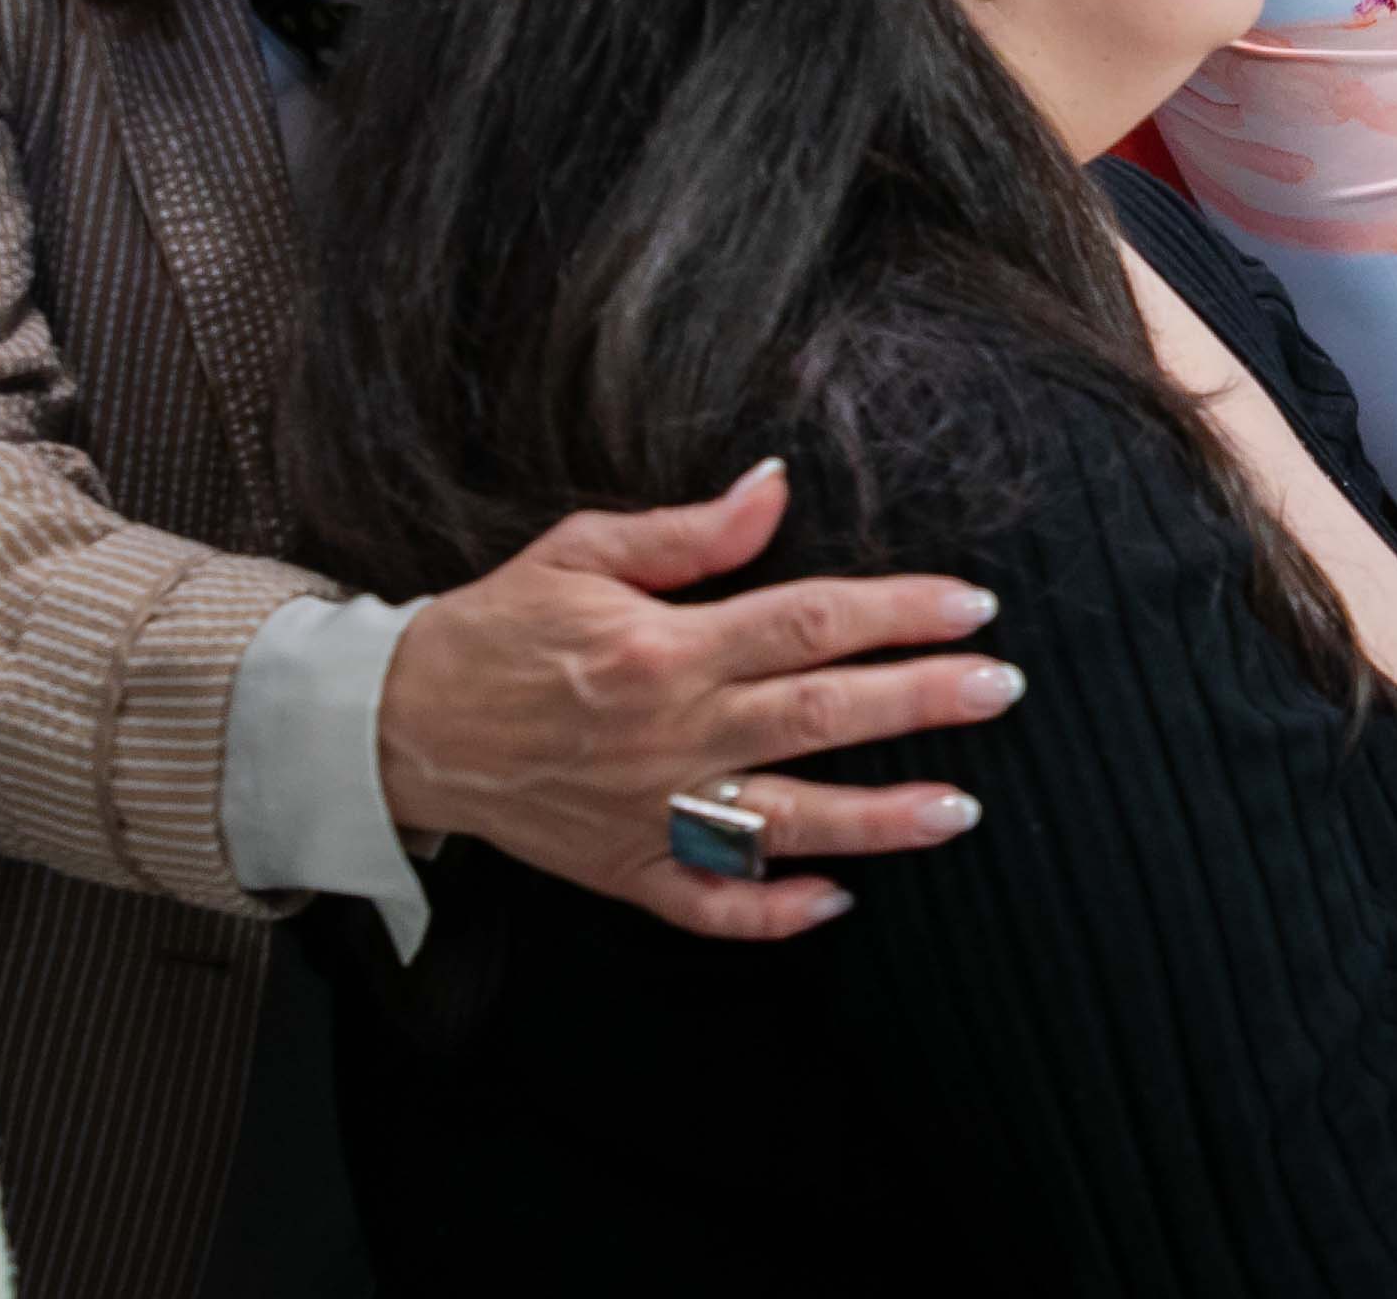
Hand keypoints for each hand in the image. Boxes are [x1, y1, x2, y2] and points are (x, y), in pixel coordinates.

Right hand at [377, 459, 1022, 941]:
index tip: (972, 607)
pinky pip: (706, 903)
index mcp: (665, 648)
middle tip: (1002, 690)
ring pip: (784, 821)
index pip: (808, 623)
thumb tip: (776, 484)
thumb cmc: (496, 626)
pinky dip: (770, 911)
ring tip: (962, 810)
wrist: (395, 724)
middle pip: (819, 717)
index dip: (898, 613)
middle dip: (920, 703)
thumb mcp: (582, 551)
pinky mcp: (622, 868)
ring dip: (877, 819)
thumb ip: (691, 531)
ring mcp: (648, 810)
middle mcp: (668, 734)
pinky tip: (836, 902)